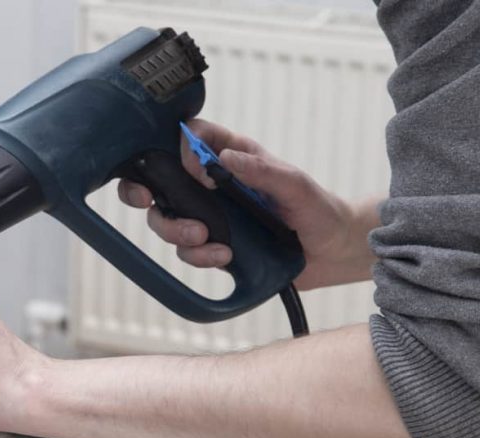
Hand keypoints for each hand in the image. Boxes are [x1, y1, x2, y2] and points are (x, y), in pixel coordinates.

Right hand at [118, 119, 377, 290]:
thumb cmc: (319, 209)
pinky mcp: (214, 246)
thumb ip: (261, 169)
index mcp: (233, 156)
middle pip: (162, 181)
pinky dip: (199, 256)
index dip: (178, 147)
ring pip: (167, 219)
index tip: (190, 168)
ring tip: (204, 238)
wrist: (333, 253)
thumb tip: (224, 157)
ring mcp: (212, 216)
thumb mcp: (295, 183)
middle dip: (146, 192)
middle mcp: (214, 184)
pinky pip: (188, 251)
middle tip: (150, 202)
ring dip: (175, 230)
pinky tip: (224, 257)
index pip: (192, 137)